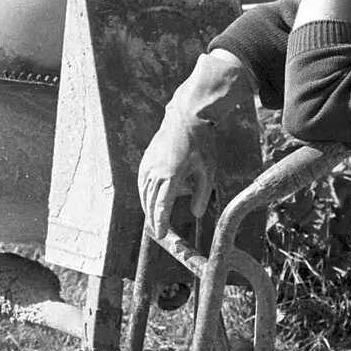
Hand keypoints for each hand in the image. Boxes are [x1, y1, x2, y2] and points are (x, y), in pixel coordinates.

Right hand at [138, 107, 216, 236]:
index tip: (161, 235)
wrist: (186, 116)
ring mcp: (149, 164)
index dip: (160, 222)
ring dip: (148, 208)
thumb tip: (196, 214)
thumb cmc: (201, 142)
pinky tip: (149, 199)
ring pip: (144, 192)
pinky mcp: (146, 159)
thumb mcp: (208, 169)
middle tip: (158, 234)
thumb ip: (202, 194)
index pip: (162, 205)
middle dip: (153, 219)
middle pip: (150, 202)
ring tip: (153, 220)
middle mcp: (156, 171)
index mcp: (172, 175)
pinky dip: (144, 194)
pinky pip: (142, 181)